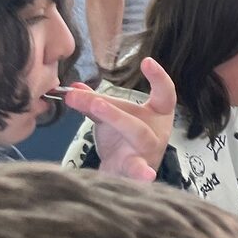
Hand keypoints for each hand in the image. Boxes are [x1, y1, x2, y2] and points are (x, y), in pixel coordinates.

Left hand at [62, 57, 175, 182]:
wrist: (121, 174)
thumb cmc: (122, 141)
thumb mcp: (109, 117)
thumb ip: (93, 103)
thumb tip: (72, 88)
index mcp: (157, 115)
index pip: (165, 94)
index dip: (159, 78)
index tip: (147, 62)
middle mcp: (158, 133)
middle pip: (139, 117)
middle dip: (115, 108)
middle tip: (92, 100)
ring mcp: (149, 153)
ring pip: (138, 136)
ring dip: (117, 121)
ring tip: (97, 108)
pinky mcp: (138, 170)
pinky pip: (139, 171)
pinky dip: (142, 174)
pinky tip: (145, 176)